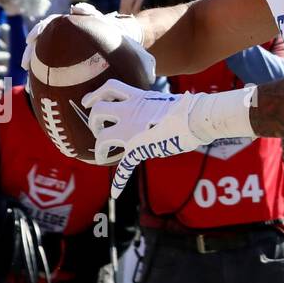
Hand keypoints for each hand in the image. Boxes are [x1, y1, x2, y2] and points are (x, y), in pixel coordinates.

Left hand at [86, 80, 241, 197]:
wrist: (195, 117)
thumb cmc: (191, 109)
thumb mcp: (169, 100)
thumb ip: (161, 106)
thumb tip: (175, 109)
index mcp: (138, 97)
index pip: (110, 89)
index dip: (95, 94)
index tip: (88, 101)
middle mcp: (130, 110)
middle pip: (98, 109)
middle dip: (94, 121)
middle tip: (98, 129)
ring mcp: (132, 129)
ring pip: (102, 135)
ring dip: (99, 145)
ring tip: (102, 152)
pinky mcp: (138, 148)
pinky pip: (124, 166)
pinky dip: (118, 181)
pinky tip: (114, 193)